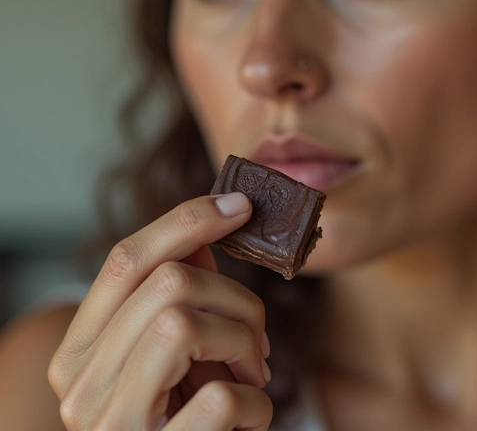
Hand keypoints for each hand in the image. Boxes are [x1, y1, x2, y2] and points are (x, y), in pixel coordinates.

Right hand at [48, 193, 272, 429]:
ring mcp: (113, 427)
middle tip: (257, 333)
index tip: (240, 206)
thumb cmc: (178, 421)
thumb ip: (178, 296)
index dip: (187, 220)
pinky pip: (220, 397)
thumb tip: (210, 228)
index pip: (125, 259)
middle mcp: (81, 388)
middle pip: (168, 284)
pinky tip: (249, 417)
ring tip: (252, 371)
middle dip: (235, 296)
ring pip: (185, 323)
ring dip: (244, 339)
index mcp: (79, 353)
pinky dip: (255, 401)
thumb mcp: (169, 356)